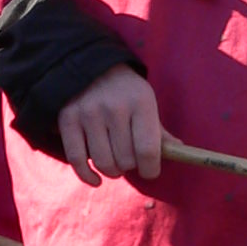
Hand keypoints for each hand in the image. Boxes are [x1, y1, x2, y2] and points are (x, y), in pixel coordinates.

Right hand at [56, 64, 162, 186]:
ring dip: (112, 171)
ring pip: (103, 163)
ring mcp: (88, 114)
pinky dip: (88, 176)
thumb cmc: (125, 92)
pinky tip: (97, 179)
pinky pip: (77, 160)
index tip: (149, 171)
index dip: (151, 169)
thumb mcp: (146, 102)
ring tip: (115, 162)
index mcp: (140, 102)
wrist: (89, 66)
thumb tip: (178, 151)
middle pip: (125, 160)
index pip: (147, 150)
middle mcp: (114, 107)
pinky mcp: (68, 120)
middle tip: (129, 158)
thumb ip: (159, 131)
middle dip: (130, 166)